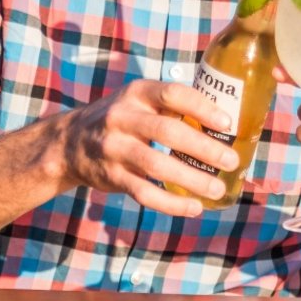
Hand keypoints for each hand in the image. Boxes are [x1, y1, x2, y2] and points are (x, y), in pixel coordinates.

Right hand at [57, 79, 240, 217]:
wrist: (69, 143)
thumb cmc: (121, 119)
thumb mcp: (138, 100)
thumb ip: (170, 106)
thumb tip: (225, 121)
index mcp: (137, 93)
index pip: (173, 94)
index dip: (202, 108)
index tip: (227, 123)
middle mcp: (122, 118)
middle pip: (168, 132)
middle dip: (204, 148)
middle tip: (231, 161)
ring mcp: (114, 149)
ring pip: (157, 166)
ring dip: (192, 179)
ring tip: (218, 189)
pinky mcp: (111, 177)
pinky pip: (144, 193)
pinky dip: (171, 204)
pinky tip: (193, 207)